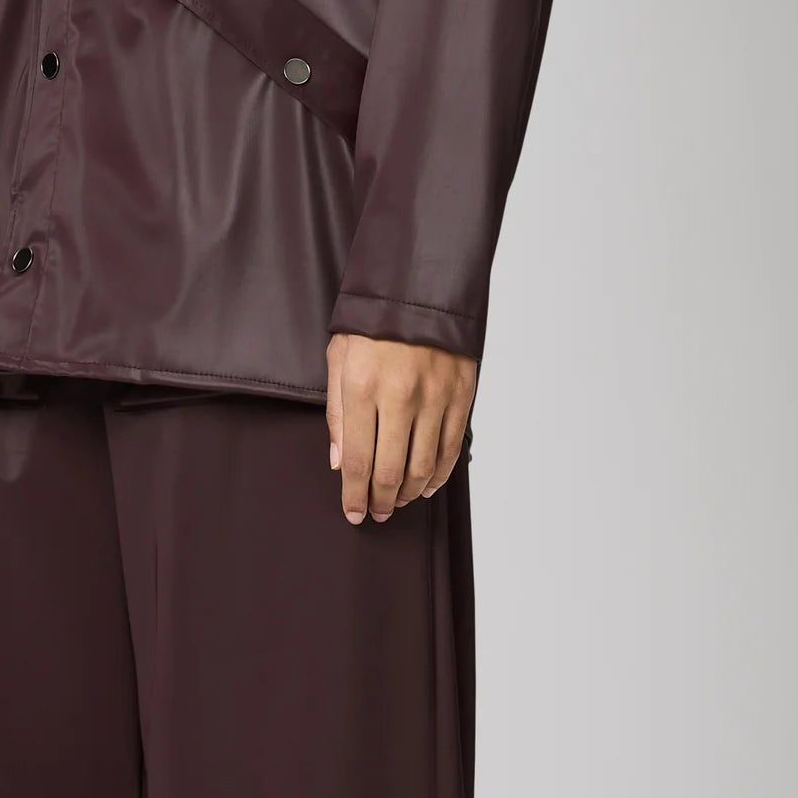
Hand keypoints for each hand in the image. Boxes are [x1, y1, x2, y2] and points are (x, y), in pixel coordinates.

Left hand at [325, 331, 474, 523]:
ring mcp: (434, 397)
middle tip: (376, 512)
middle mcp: (399, 397)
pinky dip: (439, 475)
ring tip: (397, 500)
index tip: (352, 512)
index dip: (354, 495)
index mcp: (362, 386)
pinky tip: (426, 484)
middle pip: (390, 471)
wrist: (419, 285)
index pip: (357, 461)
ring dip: (408, 493)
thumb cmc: (372, 320)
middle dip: (380, 501)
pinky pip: (450, 449)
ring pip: (422, 467)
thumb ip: (337, 412)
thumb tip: (340, 462)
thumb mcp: (339, 356)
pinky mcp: (459, 395)